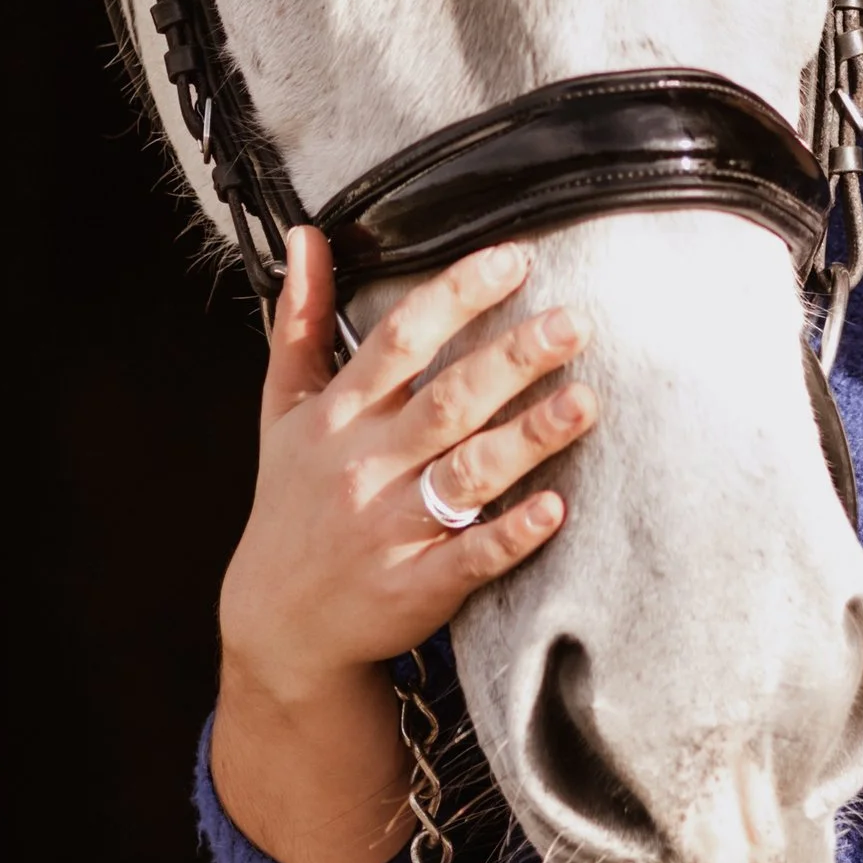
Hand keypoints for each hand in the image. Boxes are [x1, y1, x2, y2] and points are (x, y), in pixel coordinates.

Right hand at [218, 224, 595, 706]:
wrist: (278, 625)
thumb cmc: (290, 504)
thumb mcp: (282, 410)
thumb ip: (299, 321)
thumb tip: (306, 236)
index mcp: (339, 417)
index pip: (400, 340)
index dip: (456, 296)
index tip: (513, 260)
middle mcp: (367, 465)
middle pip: (447, 400)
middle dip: (512, 358)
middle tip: (573, 323)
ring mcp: (392, 527)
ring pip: (468, 474)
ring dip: (528, 438)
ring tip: (584, 402)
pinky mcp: (418, 585)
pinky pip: (471, 556)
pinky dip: (511, 534)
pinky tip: (556, 509)